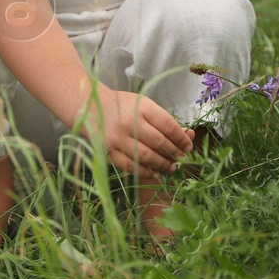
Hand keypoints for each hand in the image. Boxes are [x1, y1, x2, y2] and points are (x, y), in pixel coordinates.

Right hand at [71, 84, 194, 181]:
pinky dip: (146, 171)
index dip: (181, 138)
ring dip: (163, 164)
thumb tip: (187, 136)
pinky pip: (131, 166)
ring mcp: (118, 139)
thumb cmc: (123, 106)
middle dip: (174, 152)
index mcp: (142, 107)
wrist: (91, 109)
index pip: (168, 125)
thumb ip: (164, 121)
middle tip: (182, 158)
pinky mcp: (109, 153)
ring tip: (171, 167)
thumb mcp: (144, 105)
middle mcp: (130, 123)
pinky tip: (155, 172)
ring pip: (146, 156)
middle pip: (159, 142)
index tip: (188, 145)